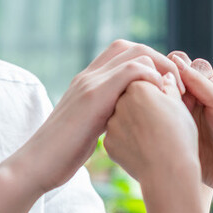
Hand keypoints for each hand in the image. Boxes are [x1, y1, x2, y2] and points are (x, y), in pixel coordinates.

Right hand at [10, 40, 180, 193]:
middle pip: (132, 46)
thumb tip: (123, 120)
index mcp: (87, 82)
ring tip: (174, 93)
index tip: (165, 87)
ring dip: (162, 68)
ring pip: (136, 53)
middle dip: (161, 61)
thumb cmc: (61, 155)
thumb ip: (103, 116)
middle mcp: (88, 76)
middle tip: (176, 87)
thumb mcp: (87, 129)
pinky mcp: (94, 96)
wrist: (36, 165)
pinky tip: (161, 99)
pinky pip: (132, 70)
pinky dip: (152, 78)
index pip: (123, 53)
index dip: (149, 63)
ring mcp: (90, 83)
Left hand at [104, 75, 200, 185]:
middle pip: (129, 98)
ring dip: (133, 123)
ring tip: (152, 137)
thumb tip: (164, 76)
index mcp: (137, 86)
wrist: (169, 171)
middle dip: (141, 106)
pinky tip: (143, 148)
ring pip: (122, 118)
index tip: (166, 106)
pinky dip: (128, 140)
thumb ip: (168, 87)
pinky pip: (118, 137)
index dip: (156, 93)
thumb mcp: (180, 106)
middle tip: (159, 122)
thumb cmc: (179, 135)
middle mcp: (119, 102)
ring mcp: (111, 124)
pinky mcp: (108, 144)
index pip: (143, 82)